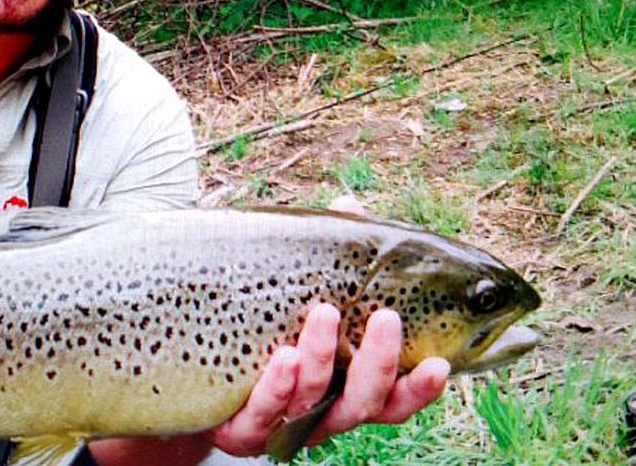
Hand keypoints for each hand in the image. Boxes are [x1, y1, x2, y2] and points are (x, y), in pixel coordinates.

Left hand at [208, 195, 446, 456]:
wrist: (193, 371)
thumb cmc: (264, 326)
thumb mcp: (298, 289)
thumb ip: (329, 256)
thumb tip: (349, 205)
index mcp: (347, 384)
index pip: (395, 395)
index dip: (420, 387)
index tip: (442, 365)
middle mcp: (323, 410)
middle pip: (364, 403)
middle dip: (379, 364)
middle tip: (385, 318)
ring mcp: (282, 423)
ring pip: (314, 404)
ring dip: (322, 360)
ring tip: (323, 315)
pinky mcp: (240, 430)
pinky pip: (261, 418)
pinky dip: (276, 389)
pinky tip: (284, 359)